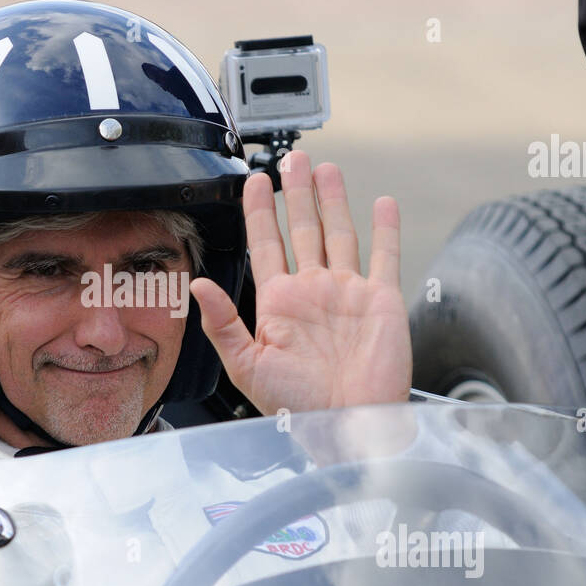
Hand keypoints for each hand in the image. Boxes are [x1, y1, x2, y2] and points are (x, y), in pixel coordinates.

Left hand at [189, 149, 412, 416]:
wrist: (348, 426)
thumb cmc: (297, 407)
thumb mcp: (247, 366)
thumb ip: (223, 324)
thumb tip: (199, 285)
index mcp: (278, 303)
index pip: (265, 244)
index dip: (258, 211)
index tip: (253, 182)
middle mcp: (312, 291)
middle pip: (302, 228)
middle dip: (296, 193)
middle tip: (291, 158)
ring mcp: (348, 293)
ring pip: (339, 232)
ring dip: (333, 200)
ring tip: (326, 168)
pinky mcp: (381, 300)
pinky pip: (384, 256)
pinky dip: (385, 228)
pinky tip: (382, 203)